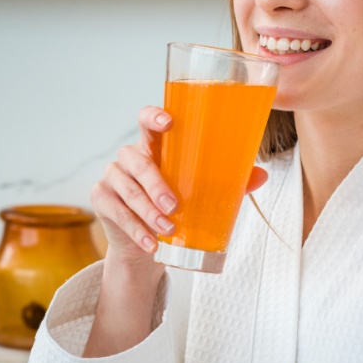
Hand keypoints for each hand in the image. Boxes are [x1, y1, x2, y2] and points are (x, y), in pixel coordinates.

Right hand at [90, 106, 269, 265]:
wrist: (146, 245)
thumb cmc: (174, 210)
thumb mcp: (200, 194)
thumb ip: (227, 183)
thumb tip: (261, 175)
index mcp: (154, 147)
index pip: (147, 120)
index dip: (154, 117)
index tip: (168, 122)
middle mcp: (129, 157)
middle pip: (138, 162)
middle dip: (156, 184)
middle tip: (174, 205)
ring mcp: (111, 177)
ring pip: (128, 190)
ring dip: (149, 212)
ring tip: (168, 229)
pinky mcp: (101, 199)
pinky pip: (117, 212)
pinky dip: (136, 230)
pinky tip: (150, 243)